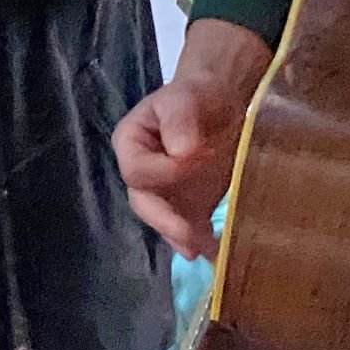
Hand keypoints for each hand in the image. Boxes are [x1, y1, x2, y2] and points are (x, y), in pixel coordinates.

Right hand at [115, 21, 267, 259]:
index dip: (164, 171)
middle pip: (145, 203)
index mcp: (130, 145)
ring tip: (204, 251)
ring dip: (183, 238)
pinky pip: (189, 228)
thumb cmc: (195, 96)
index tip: (198, 157)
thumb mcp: (185, 98)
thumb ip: (180, 121)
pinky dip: (203, 242)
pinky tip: (218, 253)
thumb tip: (184, 152)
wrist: (219, 104)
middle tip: (192, 235)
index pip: (137, 170)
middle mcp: (143, 175)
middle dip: (167, 221)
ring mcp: (165, 194)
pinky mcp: (188, 206)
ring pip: (165, 221)